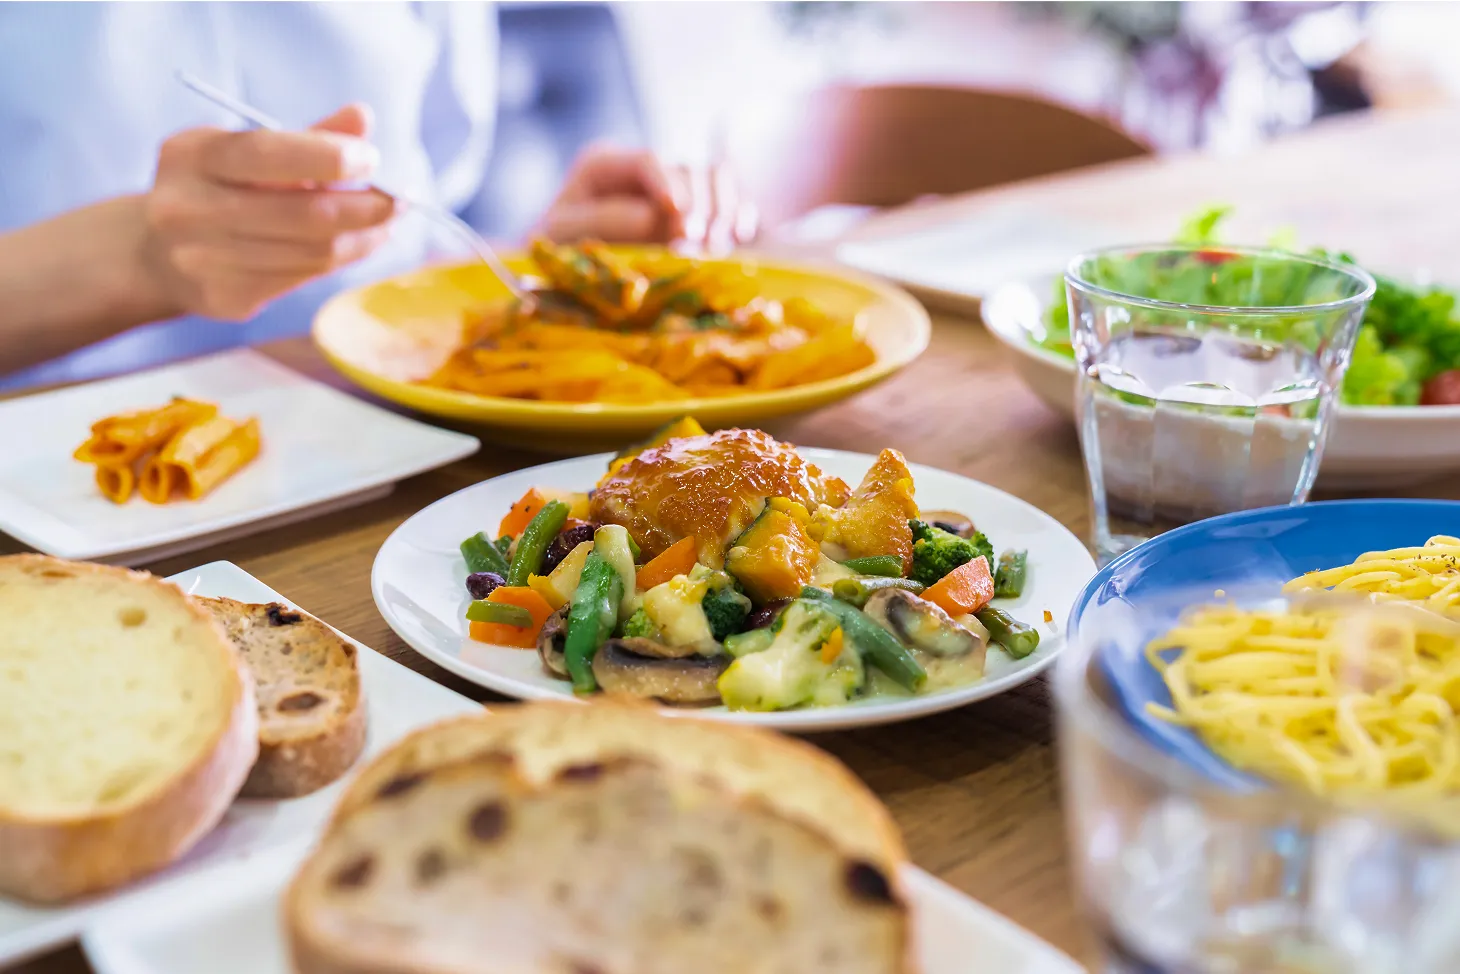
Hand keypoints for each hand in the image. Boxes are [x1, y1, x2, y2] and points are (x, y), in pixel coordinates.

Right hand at [137, 105, 395, 320]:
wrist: (151, 253)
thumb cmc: (214, 188)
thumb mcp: (244, 150)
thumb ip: (306, 137)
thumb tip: (362, 118)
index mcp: (193, 157)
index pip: (268, 154)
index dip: (329, 158)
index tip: (373, 159)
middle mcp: (189, 209)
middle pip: (303, 215)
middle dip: (365, 207)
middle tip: (401, 199)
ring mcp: (203, 261)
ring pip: (311, 253)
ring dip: (363, 237)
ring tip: (387, 221)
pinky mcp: (226, 299)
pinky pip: (302, 278)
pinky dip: (340, 259)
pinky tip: (359, 243)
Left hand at [537, 144, 757, 251]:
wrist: (563, 281)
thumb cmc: (557, 256)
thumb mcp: (565, 235)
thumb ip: (606, 220)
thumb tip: (657, 216)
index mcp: (605, 164)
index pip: (650, 161)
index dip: (669, 187)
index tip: (681, 223)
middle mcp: (643, 170)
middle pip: (688, 169)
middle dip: (699, 206)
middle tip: (700, 244)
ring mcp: (674, 186)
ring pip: (716, 177)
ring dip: (724, 211)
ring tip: (716, 246)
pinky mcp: (698, 208)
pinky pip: (733, 195)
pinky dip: (742, 213)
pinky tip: (740, 237)